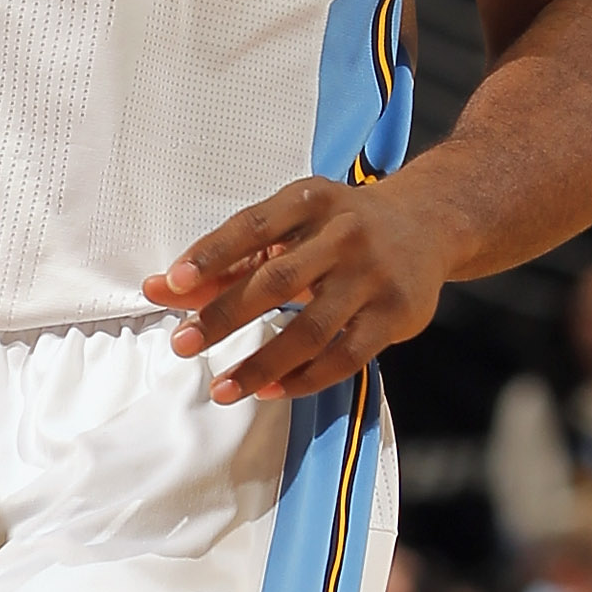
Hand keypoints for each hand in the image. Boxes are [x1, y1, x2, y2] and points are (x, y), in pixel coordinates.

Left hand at [146, 174, 452, 406]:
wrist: (429, 223)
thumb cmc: (341, 226)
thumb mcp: (291, 224)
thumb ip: (230, 259)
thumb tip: (162, 288)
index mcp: (311, 200)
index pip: (252, 226)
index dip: (211, 255)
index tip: (172, 283)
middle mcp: (345, 234)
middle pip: (276, 281)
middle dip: (224, 316)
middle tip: (183, 344)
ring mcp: (373, 277)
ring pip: (310, 329)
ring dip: (261, 363)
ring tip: (222, 388)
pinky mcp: (395, 315)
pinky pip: (344, 357)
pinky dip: (303, 378)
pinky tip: (270, 390)